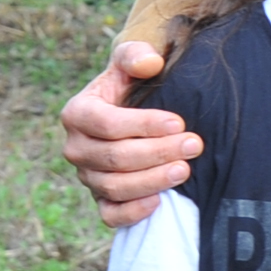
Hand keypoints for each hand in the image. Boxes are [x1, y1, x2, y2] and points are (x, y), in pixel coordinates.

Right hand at [62, 40, 198, 226]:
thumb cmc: (133, 83)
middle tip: (194, 145)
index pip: (107, 124)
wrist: (131, 109)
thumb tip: (149, 64)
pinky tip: (159, 202)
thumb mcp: (132, 61)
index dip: (143, 125)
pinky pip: (110, 214)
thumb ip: (136, 56)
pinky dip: (131, 213)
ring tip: (185, 170)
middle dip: (157, 152)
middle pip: (114, 157)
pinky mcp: (101, 198)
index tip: (179, 122)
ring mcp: (87, 176)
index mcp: (78, 112)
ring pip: (114, 187)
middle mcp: (76, 147)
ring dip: (152, 181)